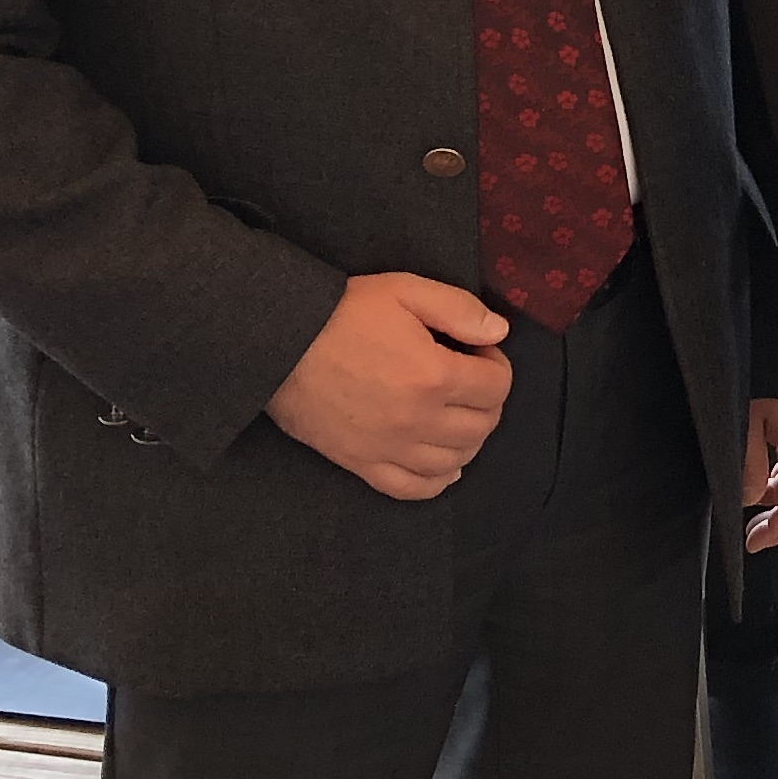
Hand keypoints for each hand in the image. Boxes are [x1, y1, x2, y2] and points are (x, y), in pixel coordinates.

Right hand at [265, 273, 512, 500]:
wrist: (279, 343)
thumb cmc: (342, 312)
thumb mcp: (405, 290)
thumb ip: (459, 309)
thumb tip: (499, 332)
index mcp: (434, 375)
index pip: (496, 387)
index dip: (497, 366)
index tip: (479, 354)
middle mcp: (417, 419)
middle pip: (481, 427)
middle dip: (488, 403)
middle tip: (471, 382)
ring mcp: (389, 447)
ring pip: (454, 461)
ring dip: (468, 440)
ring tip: (457, 416)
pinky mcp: (361, 463)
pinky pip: (412, 488)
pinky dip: (437, 481)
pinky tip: (444, 464)